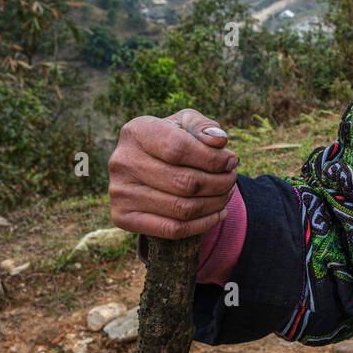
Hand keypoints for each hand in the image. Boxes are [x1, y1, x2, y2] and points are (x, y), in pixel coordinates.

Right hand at [109, 109, 238, 239]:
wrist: (146, 165)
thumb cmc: (173, 139)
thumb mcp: (186, 124)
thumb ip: (203, 127)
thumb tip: (219, 140)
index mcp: (137, 132)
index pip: (180, 149)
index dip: (213, 159)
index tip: (232, 161)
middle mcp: (122, 162)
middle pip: (184, 183)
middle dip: (219, 183)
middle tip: (232, 179)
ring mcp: (119, 192)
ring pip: (182, 208)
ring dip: (215, 203)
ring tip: (227, 194)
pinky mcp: (122, 217)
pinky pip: (172, 229)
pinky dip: (203, 224)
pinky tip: (218, 213)